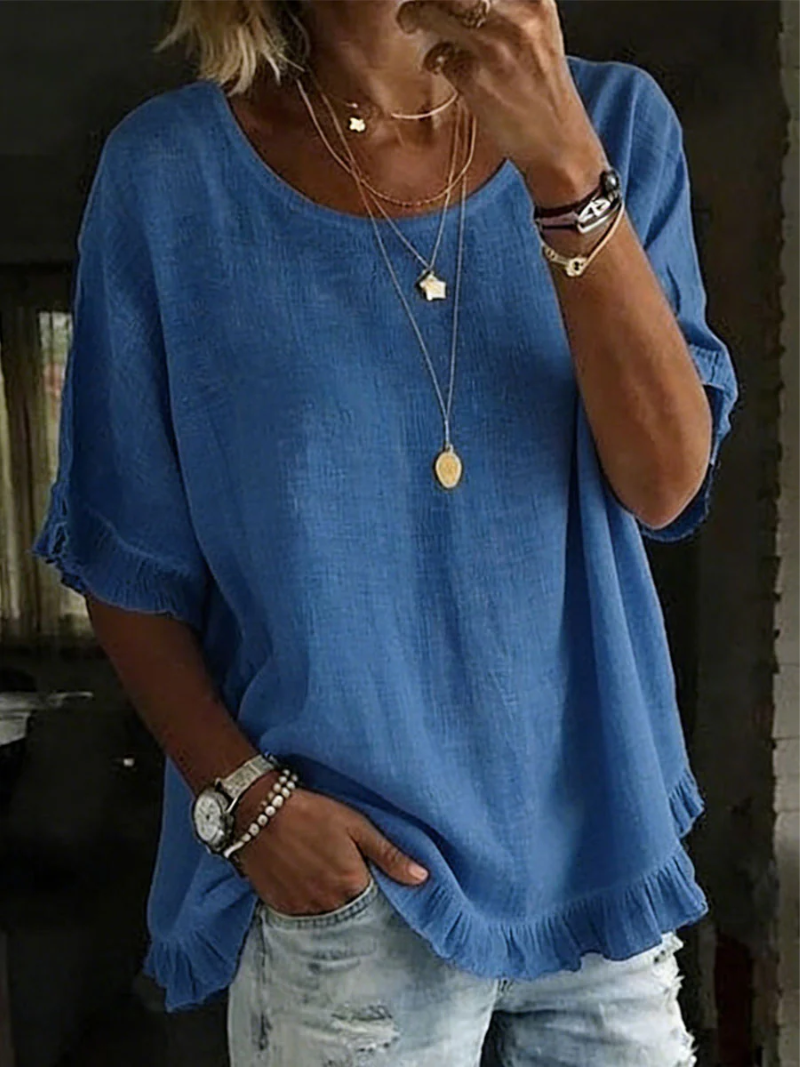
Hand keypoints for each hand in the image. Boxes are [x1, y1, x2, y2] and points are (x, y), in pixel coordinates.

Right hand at [233, 775, 429, 915]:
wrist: (257, 810)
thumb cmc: (311, 812)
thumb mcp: (356, 825)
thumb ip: (389, 854)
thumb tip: (422, 877)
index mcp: (351, 884)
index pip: (376, 909)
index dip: (379, 902)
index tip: (380, 895)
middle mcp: (327, 905)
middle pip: (350, 919)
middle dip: (356, 911)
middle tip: (354, 894)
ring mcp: (300, 909)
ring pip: (325, 921)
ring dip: (332, 913)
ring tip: (330, 892)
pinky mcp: (278, 907)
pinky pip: (301, 920)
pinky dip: (309, 911)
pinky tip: (308, 893)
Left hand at [396, 0, 607, 206]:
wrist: (558, 142)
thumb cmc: (543, 89)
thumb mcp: (537, 31)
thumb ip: (505, 8)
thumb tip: (458, 2)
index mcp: (536, 0)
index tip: (444, 0)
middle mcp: (518, 16)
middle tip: (417, 3)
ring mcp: (495, 47)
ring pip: (435, 11)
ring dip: (415, 15)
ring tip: (411, 22)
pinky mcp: (475, 79)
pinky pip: (438, 56)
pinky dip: (434, 60)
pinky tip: (441, 67)